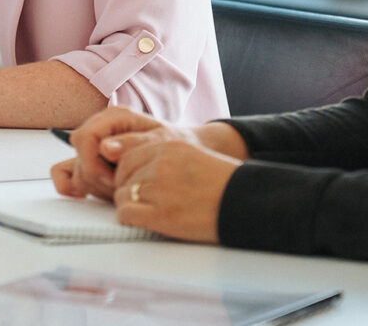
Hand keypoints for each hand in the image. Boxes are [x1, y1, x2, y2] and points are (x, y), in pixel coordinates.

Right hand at [51, 106, 183, 200]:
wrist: (185, 155)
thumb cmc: (175, 145)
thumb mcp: (162, 142)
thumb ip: (133, 144)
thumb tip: (105, 148)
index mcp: (115, 117)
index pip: (85, 138)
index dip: (95, 163)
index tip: (114, 179)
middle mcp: (100, 129)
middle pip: (79, 157)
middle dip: (99, 179)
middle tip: (122, 186)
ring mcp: (94, 147)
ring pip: (75, 170)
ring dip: (95, 186)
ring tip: (121, 189)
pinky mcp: (90, 163)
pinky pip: (63, 172)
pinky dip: (69, 185)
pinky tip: (83, 195)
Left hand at [108, 137, 241, 243]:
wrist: (245, 202)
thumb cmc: (225, 183)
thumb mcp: (193, 156)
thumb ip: (165, 159)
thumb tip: (139, 172)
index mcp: (168, 146)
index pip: (128, 157)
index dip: (127, 173)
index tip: (133, 184)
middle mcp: (160, 164)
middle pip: (122, 177)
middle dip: (126, 190)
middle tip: (136, 201)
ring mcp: (159, 188)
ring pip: (122, 196)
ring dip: (129, 206)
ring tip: (143, 213)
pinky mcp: (161, 214)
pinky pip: (127, 214)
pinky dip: (130, 220)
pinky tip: (142, 221)